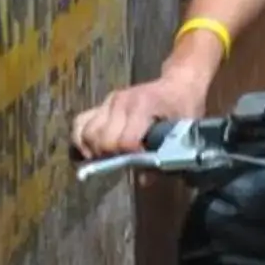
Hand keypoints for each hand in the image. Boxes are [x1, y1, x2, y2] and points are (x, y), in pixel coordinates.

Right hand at [71, 38, 219, 158]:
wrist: (178, 84)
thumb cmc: (183, 108)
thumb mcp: (184, 131)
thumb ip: (166, 157)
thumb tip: (144, 180)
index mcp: (143, 106)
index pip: (124, 141)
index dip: (130, 157)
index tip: (141, 161)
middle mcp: (121, 102)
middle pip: (101, 140)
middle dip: (110, 157)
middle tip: (124, 161)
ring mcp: (108, 102)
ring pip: (86, 132)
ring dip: (93, 150)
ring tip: (108, 157)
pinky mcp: (102, 104)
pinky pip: (80, 123)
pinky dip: (81, 139)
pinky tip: (92, 150)